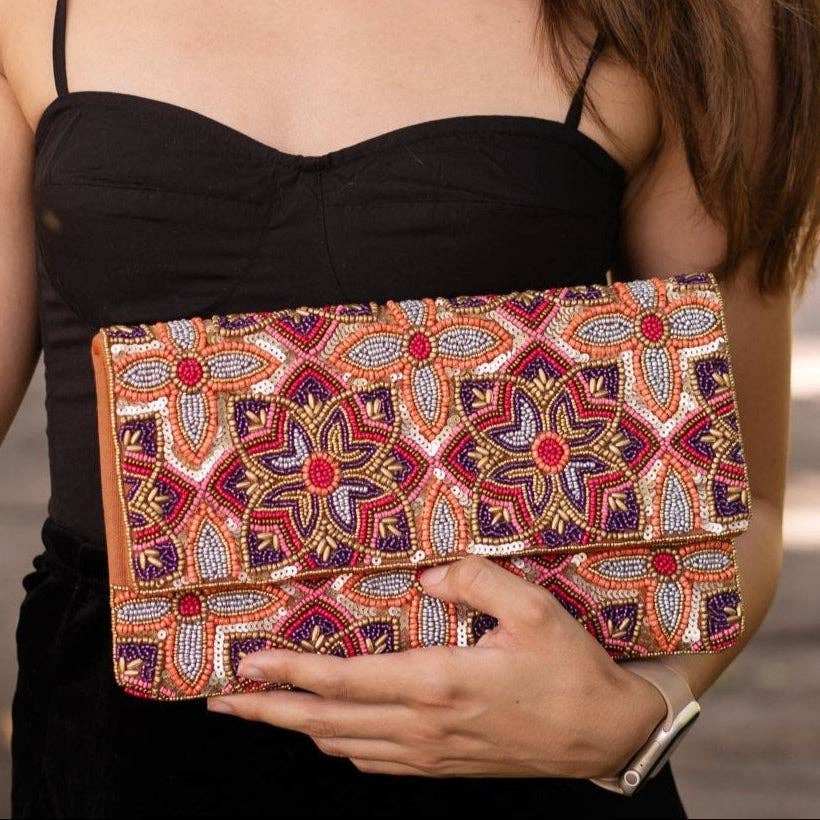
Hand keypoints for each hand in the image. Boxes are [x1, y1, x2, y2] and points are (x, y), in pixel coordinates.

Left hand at [206, 556, 665, 777]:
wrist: (604, 734)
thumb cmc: (570, 668)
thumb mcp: (534, 608)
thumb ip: (475, 581)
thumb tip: (426, 575)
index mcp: (439, 683)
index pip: (344, 682)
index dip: (289, 674)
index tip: (246, 666)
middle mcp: (424, 725)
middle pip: (326, 722)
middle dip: (269, 711)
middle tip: (224, 701)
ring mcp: (431, 753)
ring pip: (344, 745)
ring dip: (298, 728)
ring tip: (265, 712)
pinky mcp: (443, 764)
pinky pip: (374, 761)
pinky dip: (338, 743)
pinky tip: (329, 733)